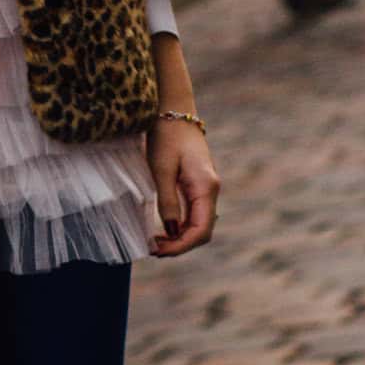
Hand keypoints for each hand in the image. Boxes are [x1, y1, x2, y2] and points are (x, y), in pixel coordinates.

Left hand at [148, 116, 218, 257]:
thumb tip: (172, 231)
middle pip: (202, 231)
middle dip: (180, 246)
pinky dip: (181, 227)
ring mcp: (207, 189)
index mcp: (205, 187)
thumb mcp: (161, 170)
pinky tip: (165, 230)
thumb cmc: (166, 137)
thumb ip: (167, 201)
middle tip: (153, 250)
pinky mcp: (199, 186)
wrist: (174, 113)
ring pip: (199, 225)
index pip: (201, 230)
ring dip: (180, 238)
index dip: (182, 246)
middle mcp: (211, 190)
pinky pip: (194, 214)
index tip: (159, 251)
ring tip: (156, 243)